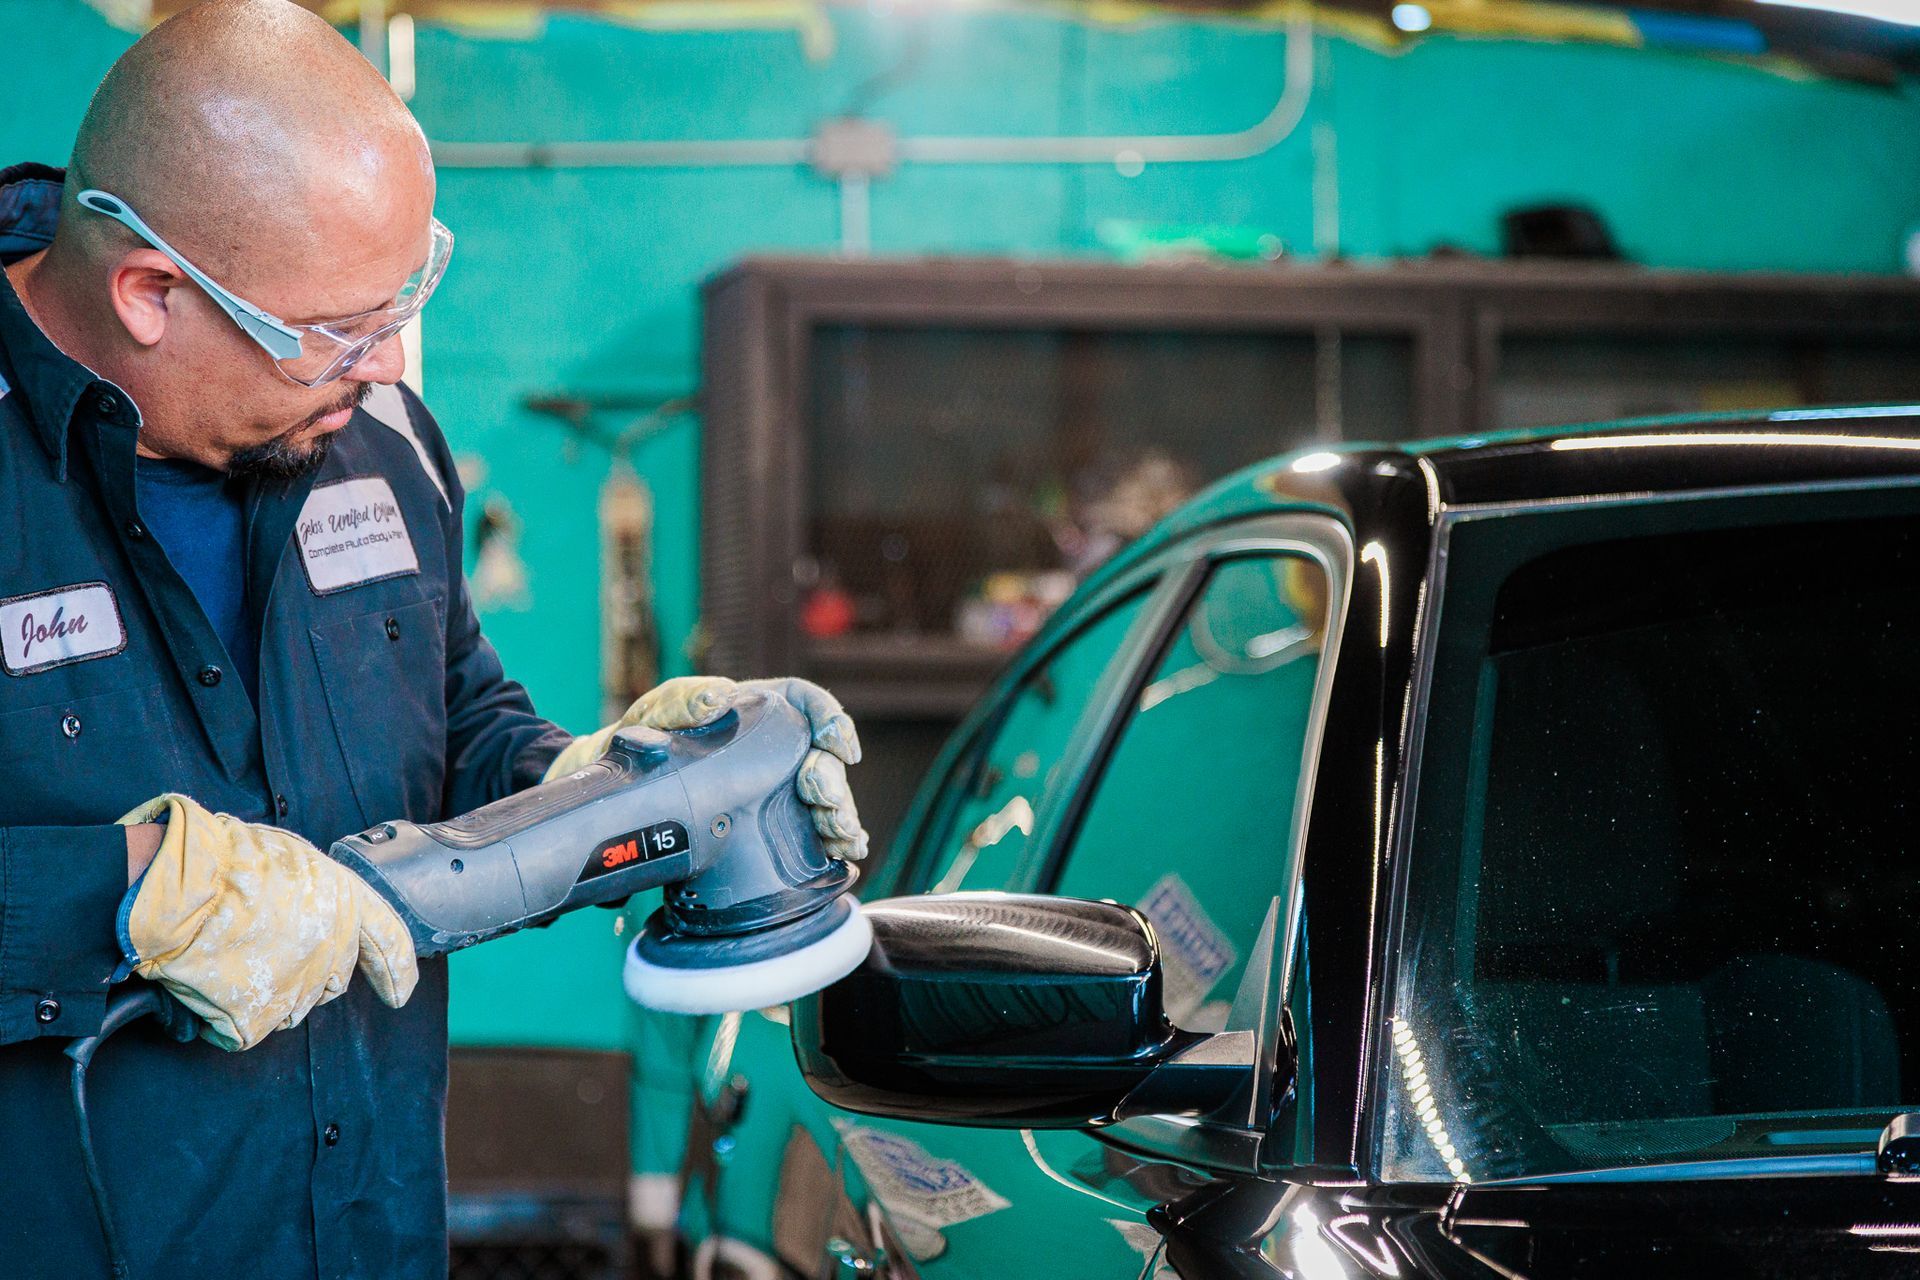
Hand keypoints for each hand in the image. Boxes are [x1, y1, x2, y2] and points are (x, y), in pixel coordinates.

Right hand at [116, 795, 418, 1050]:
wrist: (185, 885)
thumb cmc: (226, 860)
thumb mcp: (288, 858)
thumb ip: (309, 891)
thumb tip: (298, 910)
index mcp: (346, 900)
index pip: (387, 940)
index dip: (396, 968)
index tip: (400, 993)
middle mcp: (333, 949)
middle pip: (330, 982)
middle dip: (302, 974)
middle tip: (258, 950)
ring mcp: (298, 987)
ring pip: (285, 1007)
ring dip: (260, 992)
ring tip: (225, 956)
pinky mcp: (259, 1019)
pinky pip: (240, 1028)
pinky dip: (221, 1014)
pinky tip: (204, 983)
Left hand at [544, 676, 869, 860]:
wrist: (626, 786)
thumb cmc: (649, 737)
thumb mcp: (660, 710)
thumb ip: (684, 699)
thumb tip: (715, 699)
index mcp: (758, 709)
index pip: (806, 703)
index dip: (830, 719)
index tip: (837, 743)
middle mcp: (776, 746)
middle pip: (820, 757)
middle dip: (832, 780)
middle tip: (825, 799)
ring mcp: (777, 785)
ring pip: (824, 796)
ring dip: (840, 815)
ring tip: (842, 836)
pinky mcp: (772, 820)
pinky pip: (812, 828)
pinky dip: (833, 842)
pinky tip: (846, 854)